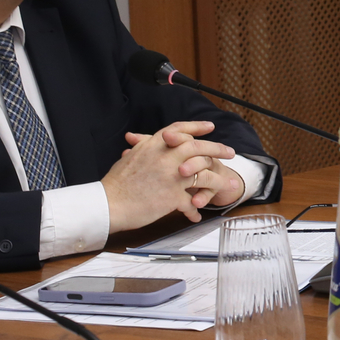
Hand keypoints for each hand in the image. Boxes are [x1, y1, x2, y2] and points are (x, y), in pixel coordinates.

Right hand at [101, 120, 237, 231]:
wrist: (108, 204)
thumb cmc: (115, 184)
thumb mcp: (130, 158)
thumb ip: (143, 148)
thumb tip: (145, 141)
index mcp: (154, 145)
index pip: (180, 129)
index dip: (197, 126)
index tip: (210, 126)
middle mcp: (166, 156)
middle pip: (200, 147)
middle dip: (218, 149)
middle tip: (230, 152)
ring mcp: (172, 175)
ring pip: (204, 173)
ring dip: (219, 179)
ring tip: (229, 183)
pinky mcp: (173, 195)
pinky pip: (192, 201)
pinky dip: (196, 208)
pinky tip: (199, 213)